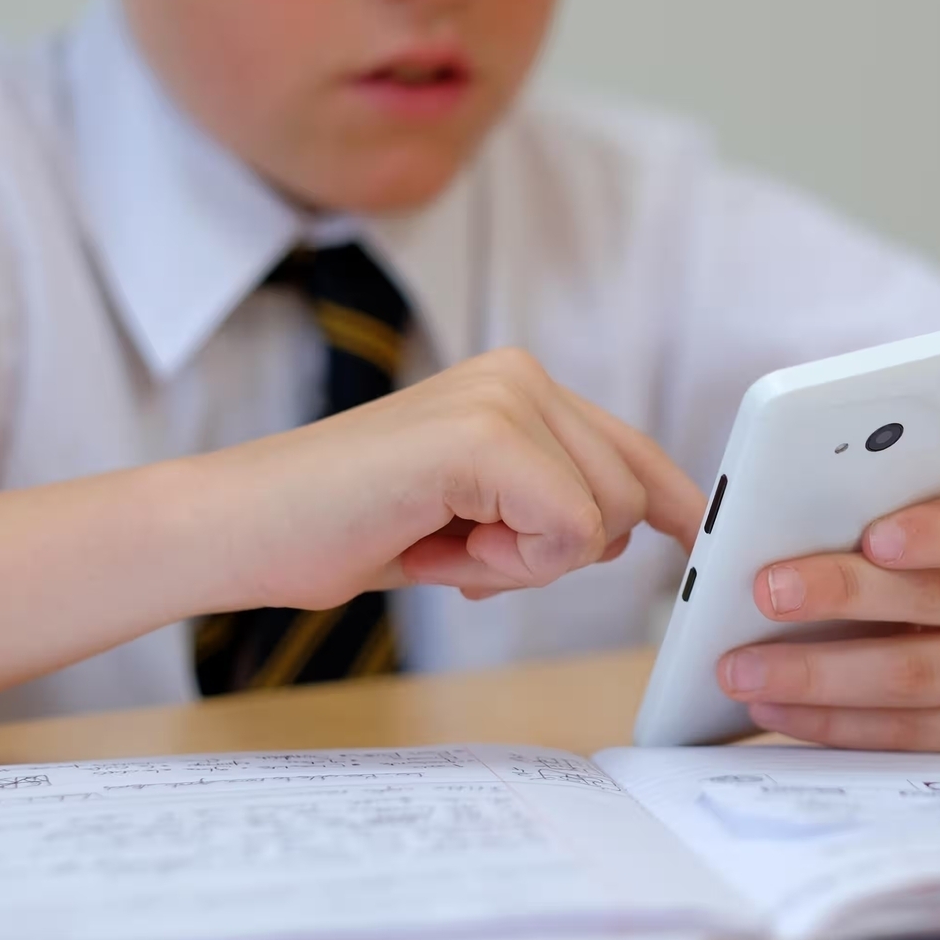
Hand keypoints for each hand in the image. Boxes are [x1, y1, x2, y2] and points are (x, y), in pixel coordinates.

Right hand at [203, 348, 704, 610]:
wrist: (238, 529)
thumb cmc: (347, 526)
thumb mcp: (475, 513)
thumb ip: (548, 503)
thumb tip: (633, 528)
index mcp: (521, 386)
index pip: (633, 452)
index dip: (671, 503)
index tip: (701, 538)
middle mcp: (522, 375)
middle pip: (629, 498)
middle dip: (553, 554)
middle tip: (460, 547)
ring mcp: (504, 395)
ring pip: (603, 519)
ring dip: (523, 562)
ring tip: (438, 538)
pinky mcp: (483, 434)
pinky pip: (565, 531)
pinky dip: (506, 564)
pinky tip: (434, 541)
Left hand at [714, 460, 939, 750]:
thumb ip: (911, 480)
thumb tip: (824, 462)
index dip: (935, 531)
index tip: (874, 536)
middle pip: (931, 603)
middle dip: (841, 597)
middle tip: (766, 590)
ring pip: (908, 681)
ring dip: (816, 677)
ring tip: (741, 668)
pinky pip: (903, 734)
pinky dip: (832, 723)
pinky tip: (775, 707)